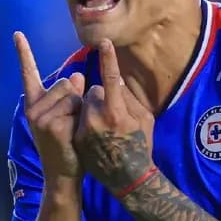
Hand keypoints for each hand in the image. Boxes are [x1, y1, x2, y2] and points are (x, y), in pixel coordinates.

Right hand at [14, 31, 85, 180]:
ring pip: (73, 95)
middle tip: (70, 125)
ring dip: (80, 110)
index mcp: (34, 104)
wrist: (64, 175)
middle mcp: (33, 108)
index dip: (23, 53)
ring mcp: (40, 117)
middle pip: (65, 83)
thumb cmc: (69, 145)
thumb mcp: (68, 117)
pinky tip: (73, 137)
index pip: (28, 74)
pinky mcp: (51, 125)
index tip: (17, 33)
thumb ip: (70, 95)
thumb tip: (78, 76)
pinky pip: (76, 108)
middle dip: (76, 98)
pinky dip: (81, 120)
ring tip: (72, 132)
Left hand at [73, 39, 155, 195]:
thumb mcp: (144, 119)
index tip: (104, 43)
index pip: (111, 79)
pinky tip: (96, 136)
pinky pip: (78, 118)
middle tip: (112, 116)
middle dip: (100, 97)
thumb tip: (113, 82)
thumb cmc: (141, 146)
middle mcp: (96, 118)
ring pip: (84, 104)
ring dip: (91, 109)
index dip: (108, 59)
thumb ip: (128, 97)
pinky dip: (84, 121)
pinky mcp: (76, 137)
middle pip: (93, 92)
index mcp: (116, 112)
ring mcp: (83, 129)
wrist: (127, 178)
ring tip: (104, 129)